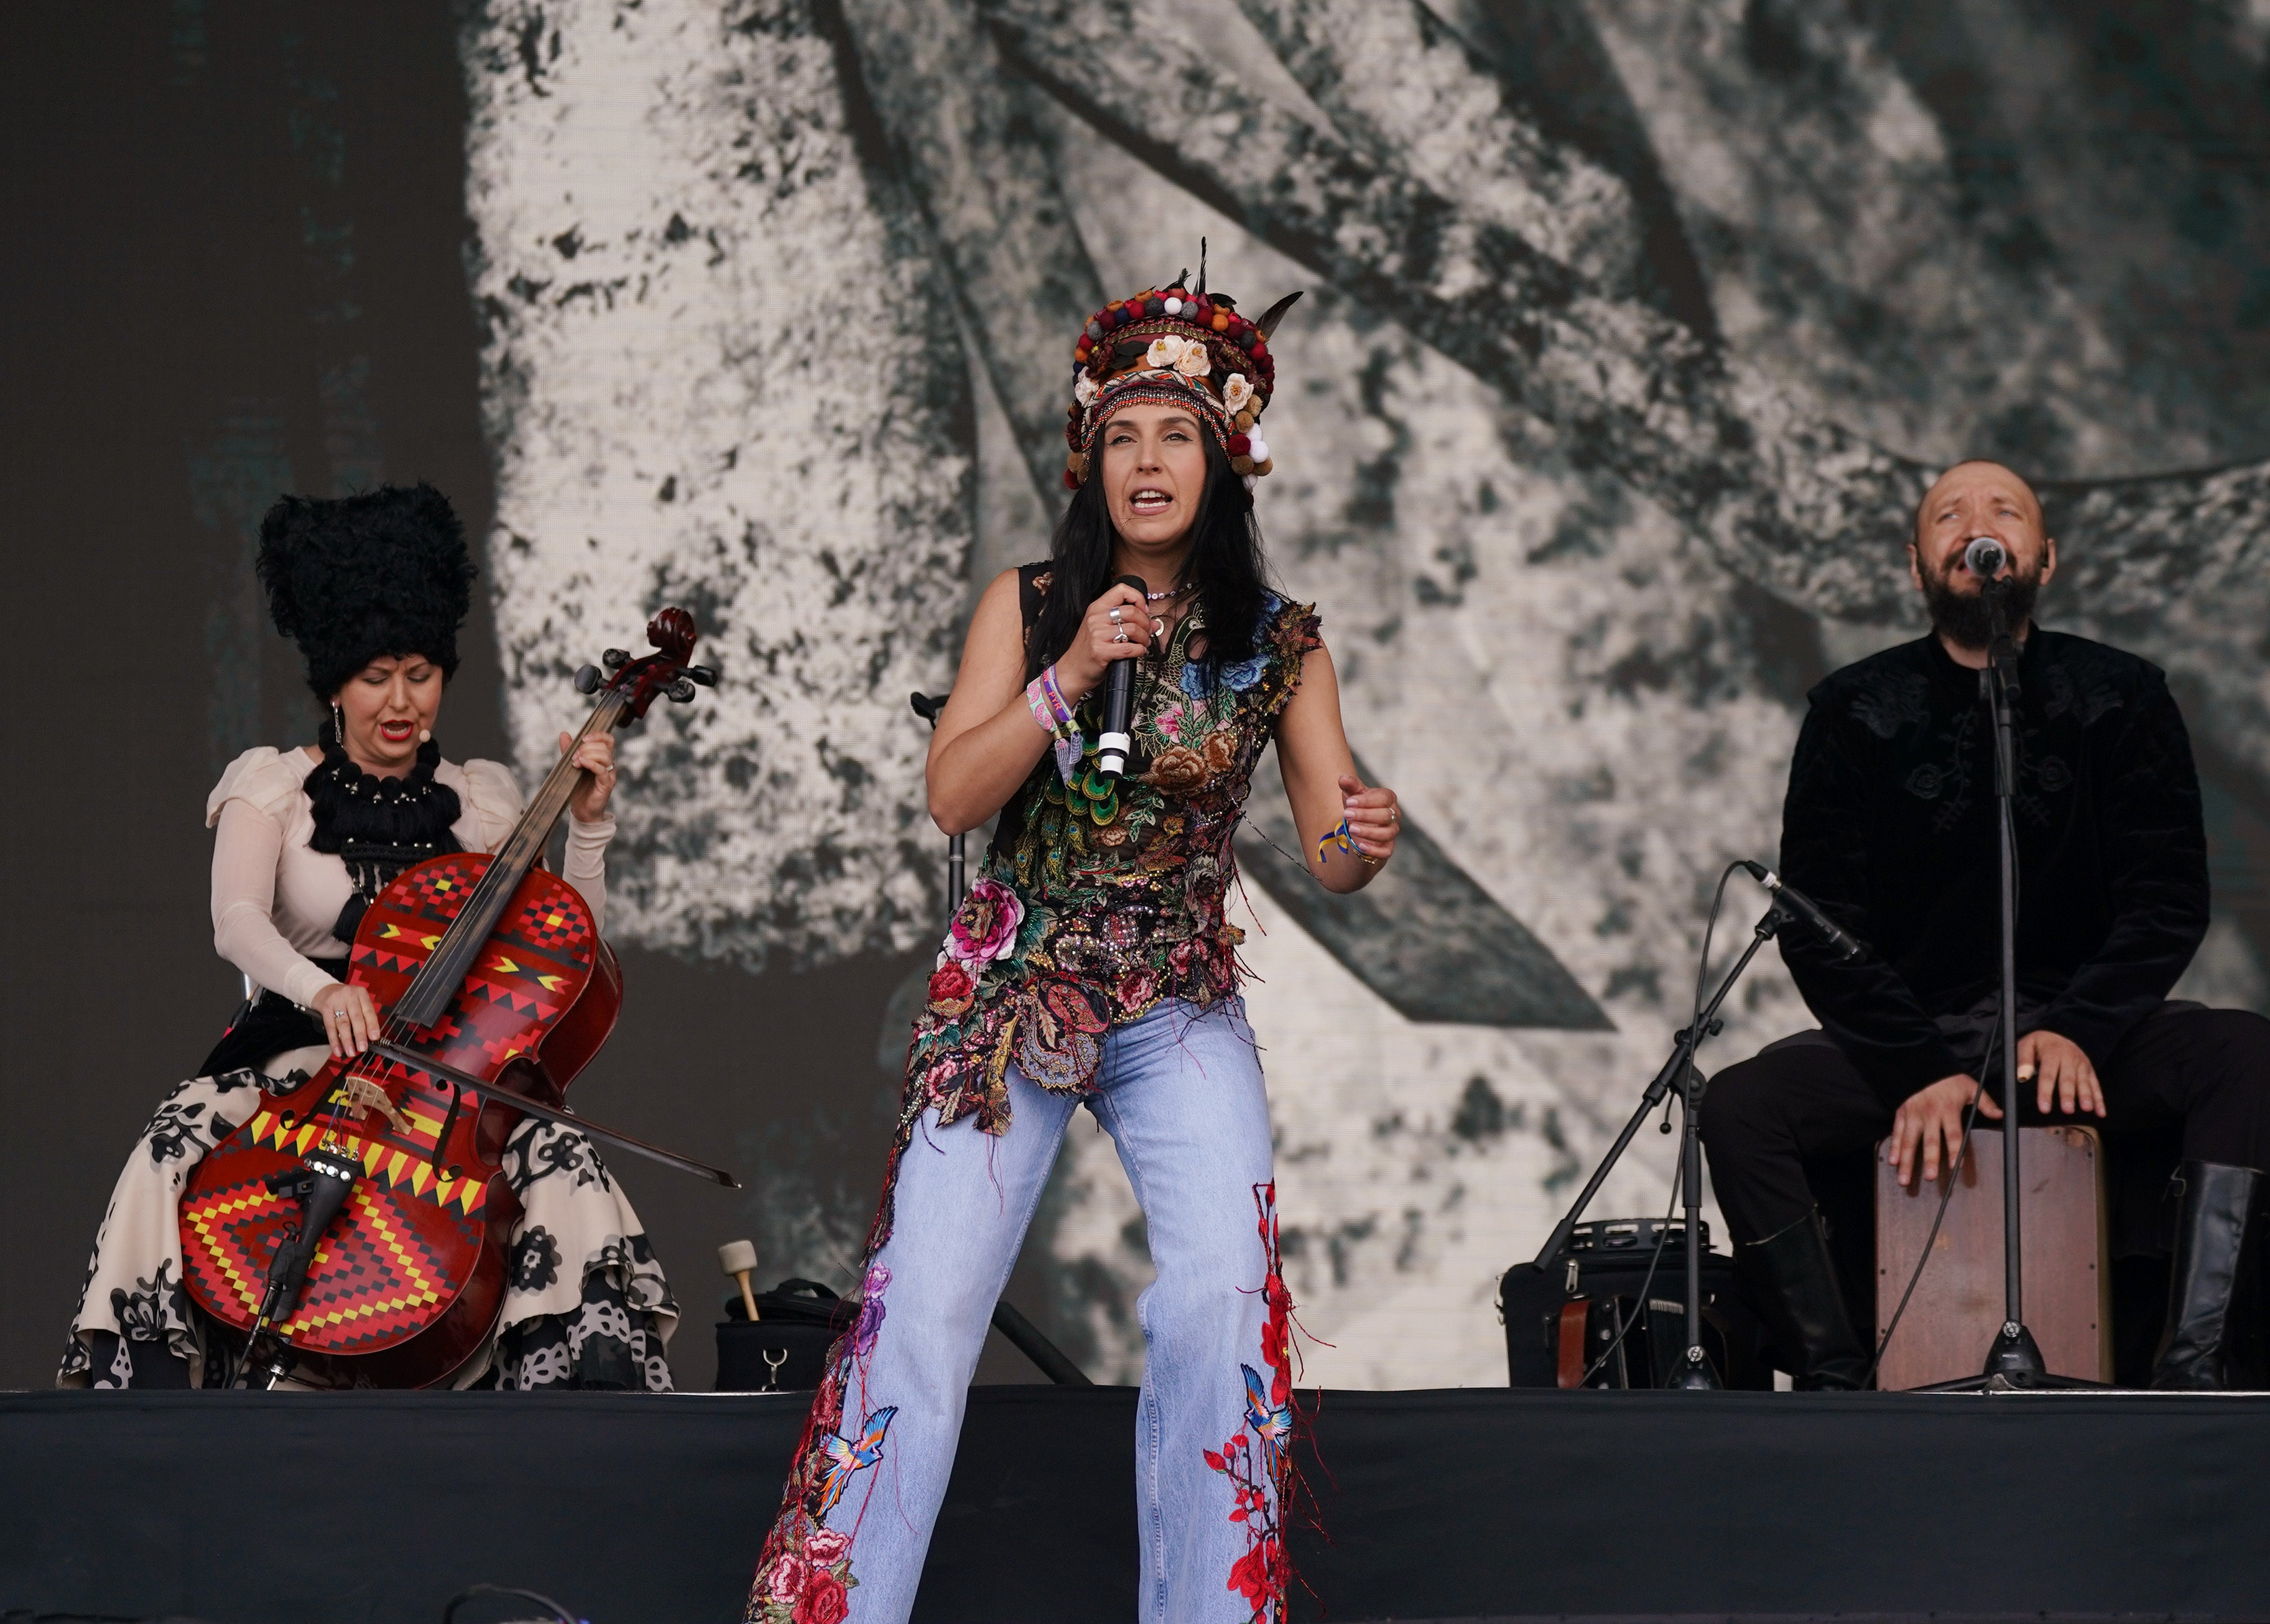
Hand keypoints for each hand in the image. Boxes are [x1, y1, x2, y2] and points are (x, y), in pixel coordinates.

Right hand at [313, 978, 379, 1057]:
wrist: (323, 989)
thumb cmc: (345, 998)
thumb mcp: (357, 1000)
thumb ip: (364, 1015)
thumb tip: (370, 1036)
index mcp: (361, 994)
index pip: (369, 1011)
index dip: (372, 1025)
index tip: (375, 1037)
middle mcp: (350, 996)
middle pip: (356, 1018)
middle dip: (360, 1035)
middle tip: (362, 1048)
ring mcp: (336, 1002)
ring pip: (343, 1024)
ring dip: (347, 1040)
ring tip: (351, 1052)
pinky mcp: (325, 1008)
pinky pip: (330, 1027)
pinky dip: (334, 1041)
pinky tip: (338, 1049)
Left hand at [561, 730, 618, 822]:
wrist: (582, 810)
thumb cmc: (578, 788)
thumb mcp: (572, 765)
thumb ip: (569, 750)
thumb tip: (564, 734)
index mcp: (603, 758)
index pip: (608, 740)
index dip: (598, 735)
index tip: (583, 738)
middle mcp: (609, 764)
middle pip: (604, 747)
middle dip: (586, 748)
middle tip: (573, 757)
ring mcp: (609, 774)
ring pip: (605, 756)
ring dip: (587, 755)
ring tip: (575, 762)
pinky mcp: (607, 784)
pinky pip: (602, 770)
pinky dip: (591, 764)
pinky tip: (580, 763)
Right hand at [1053, 582, 1160, 701]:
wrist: (1072, 669)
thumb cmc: (1089, 649)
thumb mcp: (1103, 629)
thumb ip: (1127, 622)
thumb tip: (1155, 623)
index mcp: (1097, 608)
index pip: (1121, 590)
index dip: (1138, 598)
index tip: (1143, 611)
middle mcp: (1096, 618)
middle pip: (1131, 611)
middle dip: (1145, 623)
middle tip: (1147, 632)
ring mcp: (1097, 634)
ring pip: (1133, 629)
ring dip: (1144, 638)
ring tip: (1143, 643)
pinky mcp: (1100, 651)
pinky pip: (1129, 648)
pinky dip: (1139, 650)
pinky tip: (1138, 651)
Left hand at [1338, 774, 1400, 866]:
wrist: (1359, 827)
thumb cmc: (1358, 806)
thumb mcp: (1353, 795)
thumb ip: (1350, 786)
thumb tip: (1343, 778)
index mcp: (1388, 799)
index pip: (1383, 798)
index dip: (1366, 800)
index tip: (1349, 802)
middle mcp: (1394, 815)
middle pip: (1386, 815)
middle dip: (1365, 815)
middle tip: (1346, 814)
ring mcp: (1392, 832)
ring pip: (1387, 833)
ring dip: (1369, 832)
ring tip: (1351, 829)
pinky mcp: (1388, 847)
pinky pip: (1386, 851)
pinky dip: (1374, 850)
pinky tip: (1360, 846)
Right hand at [1888, 1072, 1998, 1187]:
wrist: (1922, 1064)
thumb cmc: (1949, 1079)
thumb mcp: (1971, 1087)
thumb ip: (1985, 1103)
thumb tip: (2001, 1115)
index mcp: (1948, 1110)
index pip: (1953, 1134)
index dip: (1954, 1151)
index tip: (1955, 1166)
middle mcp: (1930, 1115)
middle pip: (1930, 1141)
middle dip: (1929, 1160)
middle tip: (1929, 1177)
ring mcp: (1913, 1115)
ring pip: (1909, 1141)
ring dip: (1906, 1161)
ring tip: (1904, 1179)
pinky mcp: (1901, 1113)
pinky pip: (1896, 1132)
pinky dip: (1893, 1147)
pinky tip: (1892, 1162)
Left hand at [2019, 1028, 2102, 1117]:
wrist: (2056, 1035)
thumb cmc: (2039, 1045)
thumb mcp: (2026, 1045)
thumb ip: (2023, 1060)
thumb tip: (2022, 1077)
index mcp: (2052, 1053)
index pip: (2048, 1075)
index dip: (2046, 1092)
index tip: (2044, 1108)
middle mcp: (2069, 1058)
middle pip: (2068, 1079)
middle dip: (2068, 1096)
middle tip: (2067, 1111)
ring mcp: (2081, 1064)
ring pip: (2084, 1082)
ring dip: (2086, 1096)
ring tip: (2086, 1109)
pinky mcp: (2089, 1070)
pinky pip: (2095, 1085)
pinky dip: (2099, 1099)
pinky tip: (2100, 1112)